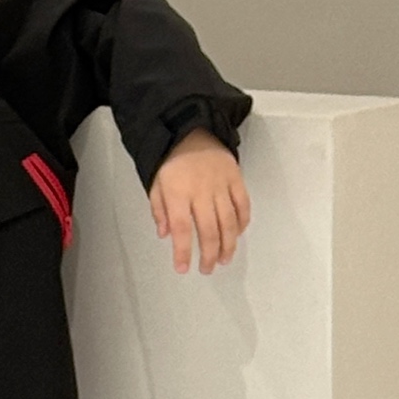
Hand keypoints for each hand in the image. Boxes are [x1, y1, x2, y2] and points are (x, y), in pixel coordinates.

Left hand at [149, 128, 251, 274]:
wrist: (191, 130)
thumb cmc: (171, 161)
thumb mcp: (156, 183)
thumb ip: (159, 209)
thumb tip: (165, 234)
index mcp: (178, 193)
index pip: (182, 229)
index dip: (183, 252)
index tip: (183, 268)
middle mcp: (201, 191)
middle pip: (209, 230)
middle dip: (209, 254)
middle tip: (207, 269)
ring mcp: (221, 185)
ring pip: (229, 221)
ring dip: (228, 244)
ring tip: (224, 259)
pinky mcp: (236, 178)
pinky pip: (243, 204)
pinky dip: (242, 222)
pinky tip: (238, 234)